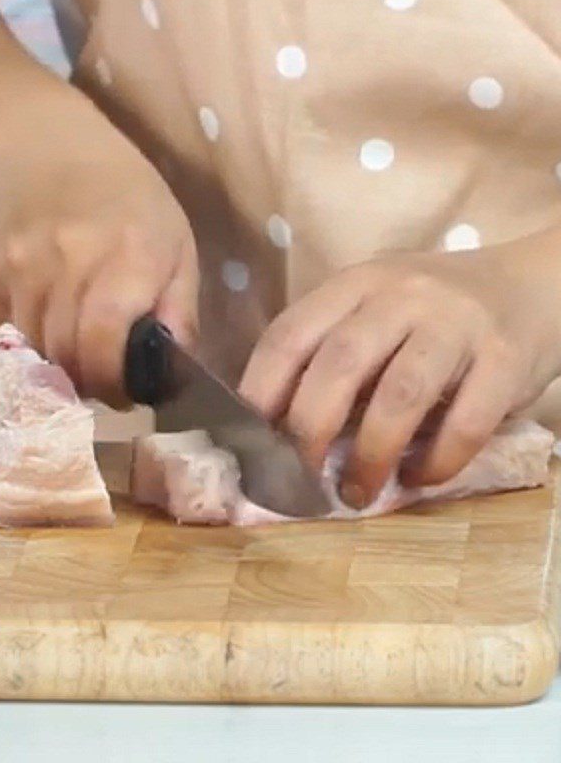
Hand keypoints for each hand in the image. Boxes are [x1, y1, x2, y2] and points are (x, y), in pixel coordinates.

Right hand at [0, 91, 198, 406]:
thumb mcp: (174, 242)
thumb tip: (170, 375)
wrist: (39, 147)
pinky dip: (20, 341)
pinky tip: (39, 315)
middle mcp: (66, 261)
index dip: (112, 382)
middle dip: (86, 380)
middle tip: (99, 375)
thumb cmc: (124, 198)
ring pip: (31, 352)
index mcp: (128, 257)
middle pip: (66, 357)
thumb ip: (178, 310)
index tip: (123, 393)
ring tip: (71, 343)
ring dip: (54, 361)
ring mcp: (15, 268)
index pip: (104, 345)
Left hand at [239, 243, 560, 506]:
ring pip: (399, 395)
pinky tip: (419, 479)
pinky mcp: (506, 359)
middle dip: (309, 429)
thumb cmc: (434, 311)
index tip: (248, 439)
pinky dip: (437, 461)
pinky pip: (466, 421)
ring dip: (369, 455)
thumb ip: (331, 350)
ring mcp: (456, 324)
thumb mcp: (375, 310)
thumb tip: (278, 426)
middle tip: (299, 477)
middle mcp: (401, 296)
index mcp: (355, 285)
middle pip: (339, 365)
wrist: (534, 285)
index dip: (261, 390)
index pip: (290, 334)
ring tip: (356, 494)